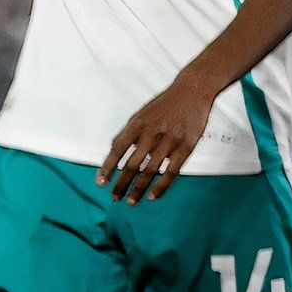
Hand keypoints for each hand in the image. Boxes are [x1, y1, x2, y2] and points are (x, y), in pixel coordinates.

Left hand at [100, 73, 217, 202]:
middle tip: (114, 197)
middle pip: (132, 164)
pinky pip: (171, 172)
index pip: (117, 149)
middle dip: (121, 183)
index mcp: (137, 125)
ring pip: (150, 171)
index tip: (100, 182)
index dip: (107, 167)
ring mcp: (169, 142)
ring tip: (130, 201)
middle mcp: (151, 134)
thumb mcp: (141, 115)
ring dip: (138, 188)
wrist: (192, 91)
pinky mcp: (185, 147)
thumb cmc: (164, 105)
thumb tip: (115, 154)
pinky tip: (152, 195)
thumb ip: (129, 134)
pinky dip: (161, 186)